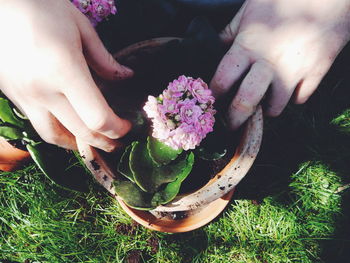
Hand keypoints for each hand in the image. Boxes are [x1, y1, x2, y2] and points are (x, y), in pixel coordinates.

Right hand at [0, 0, 132, 150]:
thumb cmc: (41, 7)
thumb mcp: (81, 28)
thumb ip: (105, 60)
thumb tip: (127, 77)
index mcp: (65, 70)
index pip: (98, 118)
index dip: (118, 128)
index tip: (128, 125)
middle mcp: (43, 91)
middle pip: (80, 133)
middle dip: (105, 142)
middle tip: (118, 142)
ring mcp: (24, 97)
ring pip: (55, 136)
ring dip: (79, 145)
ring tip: (95, 143)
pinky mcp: (13, 97)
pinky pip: (38, 125)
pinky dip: (59, 132)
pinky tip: (70, 126)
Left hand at [211, 0, 349, 128]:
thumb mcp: (250, 10)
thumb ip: (231, 31)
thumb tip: (216, 46)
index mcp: (248, 46)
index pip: (223, 80)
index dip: (215, 94)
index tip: (213, 100)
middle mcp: (268, 63)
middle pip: (245, 102)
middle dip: (234, 119)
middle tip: (231, 124)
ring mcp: (294, 70)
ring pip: (275, 107)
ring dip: (267, 109)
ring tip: (264, 102)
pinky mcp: (316, 72)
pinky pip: (301, 99)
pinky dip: (293, 98)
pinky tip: (289, 88)